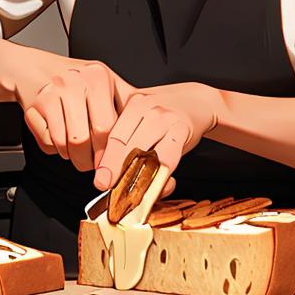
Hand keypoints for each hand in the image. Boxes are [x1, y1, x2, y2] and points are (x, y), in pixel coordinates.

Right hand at [17, 60, 134, 172]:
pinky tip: (60, 140)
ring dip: (71, 156)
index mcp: (97, 76)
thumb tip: (153, 126)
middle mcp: (74, 82)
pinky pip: (47, 142)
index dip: (109, 152)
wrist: (33, 69)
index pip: (108, 127)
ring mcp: (51, 93)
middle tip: (92, 164)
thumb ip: (126, 102)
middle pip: (84, 139)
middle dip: (89, 160)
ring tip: (77, 152)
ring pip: (65, 144)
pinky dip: (54, 149)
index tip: (111, 163)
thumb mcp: (105, 82)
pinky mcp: (34, 106)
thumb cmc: (75, 80)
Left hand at [93, 82, 222, 191]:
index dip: (106, 161)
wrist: (194, 101)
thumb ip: (124, 139)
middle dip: (117, 170)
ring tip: (133, 193)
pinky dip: (163, 175)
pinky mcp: (183, 130)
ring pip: (149, 153)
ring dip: (140, 177)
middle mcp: (148, 110)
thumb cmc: (162, 116)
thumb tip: (104, 169)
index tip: (100, 180)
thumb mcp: (140, 118)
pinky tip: (160, 185)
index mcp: (132, 106)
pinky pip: (170, 157)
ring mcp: (167, 119)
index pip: (114, 136)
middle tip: (108, 187)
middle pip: (129, 145)